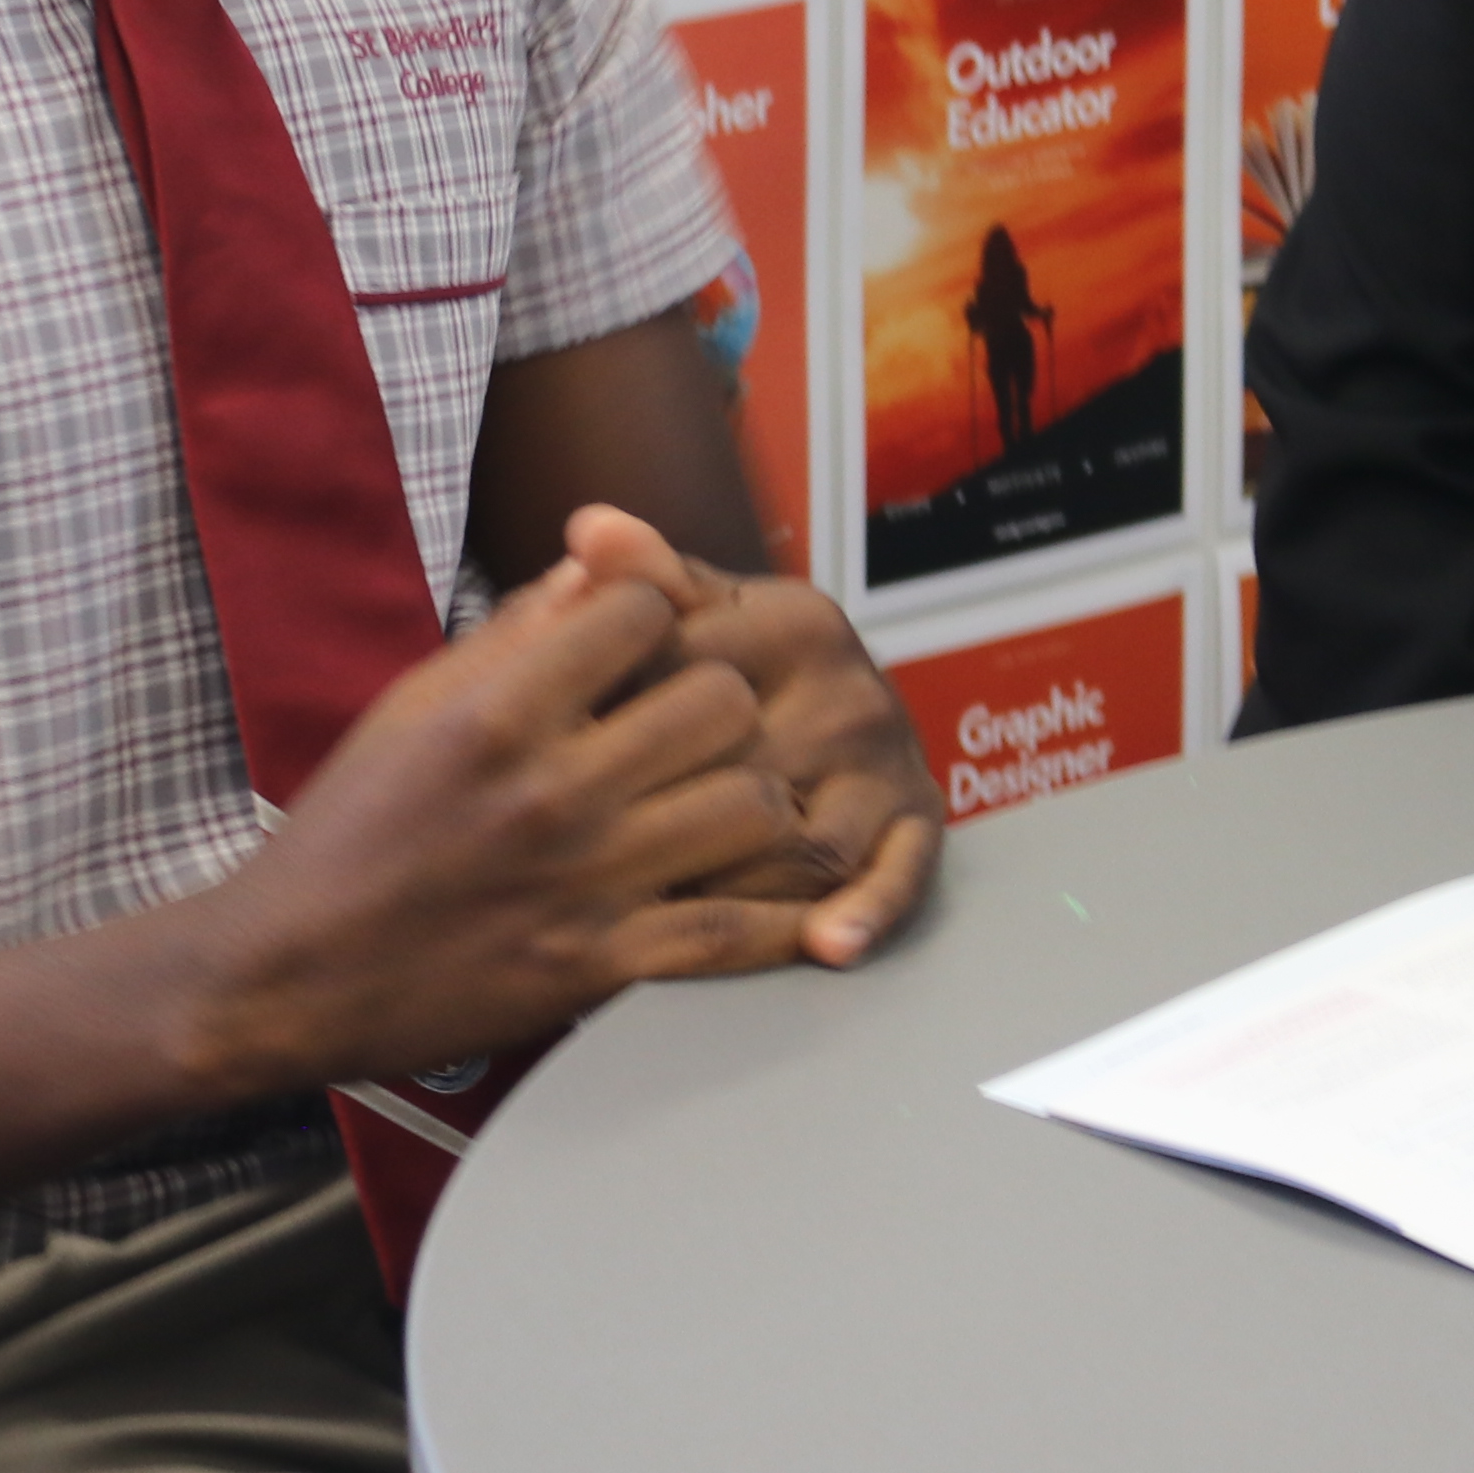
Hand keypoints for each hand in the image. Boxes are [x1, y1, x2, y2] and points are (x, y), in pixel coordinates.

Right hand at [175, 559, 810, 1100]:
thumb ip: (516, 634)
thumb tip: (599, 565)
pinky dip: (781, 920)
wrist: (281, 977)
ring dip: (752, 799)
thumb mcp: (413, 708)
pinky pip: (734, 934)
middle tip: (699, 726)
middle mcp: (549, 791)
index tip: (646, 646)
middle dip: (722, 703)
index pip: (648, 611)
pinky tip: (798, 905)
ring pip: (754, 806)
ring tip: (723, 802)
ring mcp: (582, 883)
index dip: (659, 617)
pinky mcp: (598, 969)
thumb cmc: (346, 835)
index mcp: (497, 713)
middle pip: (724, 703)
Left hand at [562, 505, 941, 966]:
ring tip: (662, 913)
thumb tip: (590, 527)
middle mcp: (854, 687)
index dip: (616, 728)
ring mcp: (890, 760)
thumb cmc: (723, 662)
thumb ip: (637, 581)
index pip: (694, 676)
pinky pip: (896, 878)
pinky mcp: (918, 824)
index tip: (555, 765)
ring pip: (807, 844)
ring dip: (738, 886)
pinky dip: (866, 912)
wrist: (819, 704)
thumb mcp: (683, 614)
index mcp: (797, 619)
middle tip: (583, 868)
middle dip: (664, 823)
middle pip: (748, 771)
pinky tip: (829, 945)